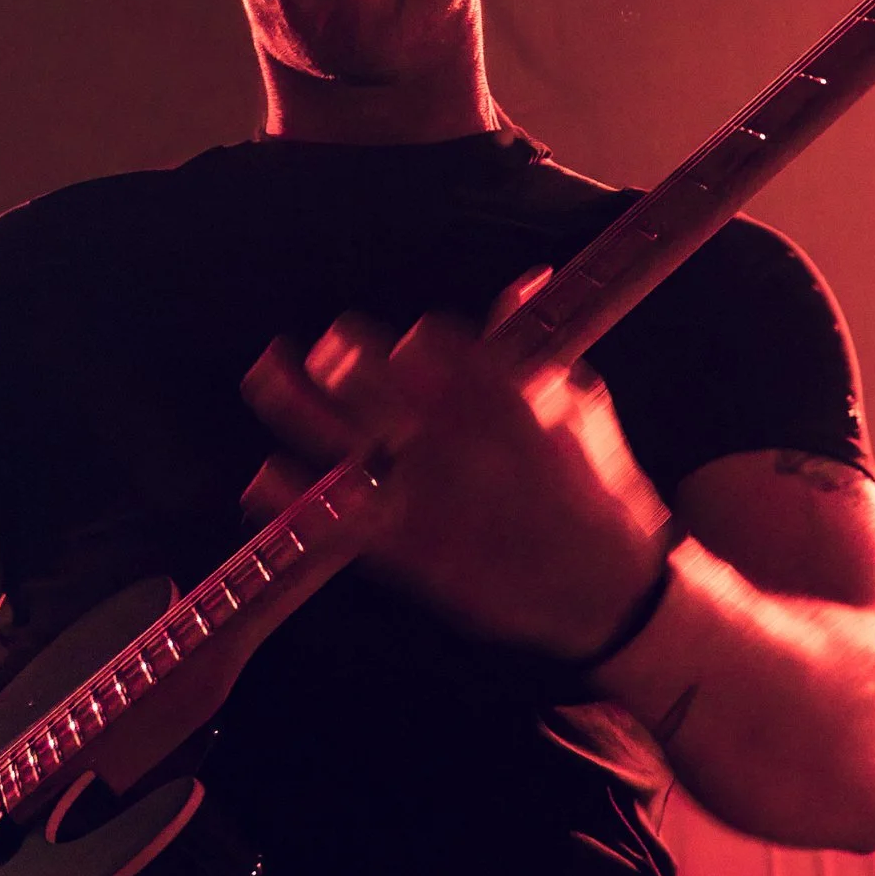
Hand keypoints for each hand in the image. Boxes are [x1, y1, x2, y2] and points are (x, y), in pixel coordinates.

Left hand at [240, 291, 667, 659]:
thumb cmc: (602, 491)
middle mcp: (456, 439)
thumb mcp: (581, 402)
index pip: (433, 345)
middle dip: (344, 357)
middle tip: (328, 349)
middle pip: (375, 379)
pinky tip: (263, 478)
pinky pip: (339, 516)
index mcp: (500, 398)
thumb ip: (535, 346)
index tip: (404, 347)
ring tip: (267, 376)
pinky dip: (294, 497)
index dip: (413, 344)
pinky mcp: (412, 551)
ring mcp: (428, 494)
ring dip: (297, 403)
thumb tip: (524, 284)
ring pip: (343, 437)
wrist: (611, 591)